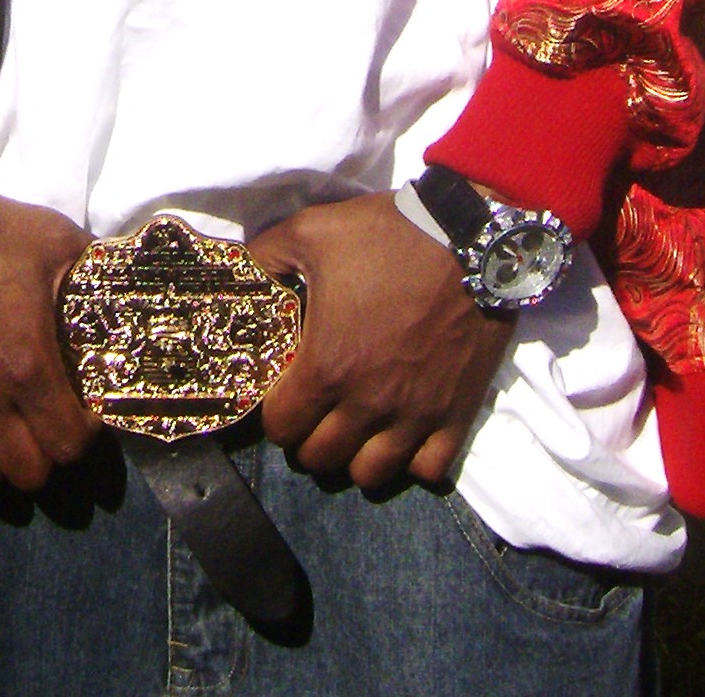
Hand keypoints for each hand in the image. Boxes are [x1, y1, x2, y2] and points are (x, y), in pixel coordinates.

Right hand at [0, 166, 97, 496]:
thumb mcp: (52, 238)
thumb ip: (92, 271)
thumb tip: (124, 289)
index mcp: (27, 363)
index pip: (71, 441)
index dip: (86, 430)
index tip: (85, 407)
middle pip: (30, 472)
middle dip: (48, 450)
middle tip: (48, 419)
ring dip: (0, 462)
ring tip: (6, 431)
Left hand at [248, 192, 511, 492]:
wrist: (466, 238)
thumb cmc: (385, 236)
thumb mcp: (309, 230)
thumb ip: (264, 257)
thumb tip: (238, 272)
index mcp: (326, 366)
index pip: (281, 428)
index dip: (276, 414)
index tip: (286, 394)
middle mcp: (367, 404)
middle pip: (321, 458)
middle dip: (310, 438)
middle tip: (317, 410)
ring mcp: (415, 415)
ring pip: (371, 475)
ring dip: (356, 456)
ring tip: (357, 427)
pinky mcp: (456, 415)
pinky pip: (428, 470)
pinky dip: (412, 460)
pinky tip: (404, 434)